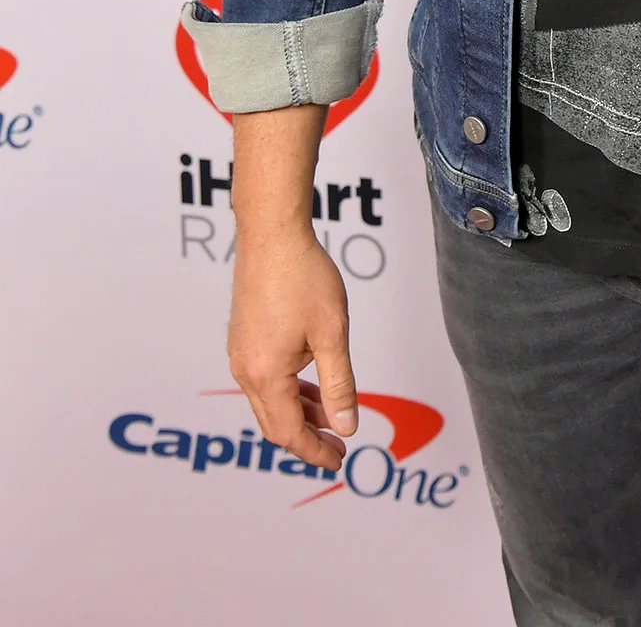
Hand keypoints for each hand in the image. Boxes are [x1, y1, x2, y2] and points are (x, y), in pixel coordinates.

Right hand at [228, 228, 358, 470]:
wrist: (272, 234)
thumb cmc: (303, 277)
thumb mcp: (332, 333)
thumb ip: (339, 385)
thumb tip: (346, 427)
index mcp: (266, 375)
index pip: (289, 433)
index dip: (315, 451)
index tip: (339, 460)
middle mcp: (246, 369)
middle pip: (274, 423)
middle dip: (306, 438)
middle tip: (337, 445)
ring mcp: (240, 353)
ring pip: (269, 400)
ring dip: (299, 412)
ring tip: (331, 416)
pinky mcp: (243, 337)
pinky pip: (264, 378)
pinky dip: (288, 389)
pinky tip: (311, 383)